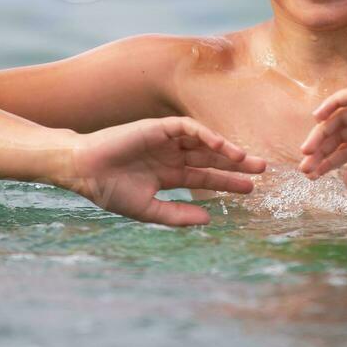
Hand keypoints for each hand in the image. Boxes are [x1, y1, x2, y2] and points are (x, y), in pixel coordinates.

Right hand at [64, 117, 265, 225]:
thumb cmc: (110, 191)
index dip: (227, 182)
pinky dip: (206, 135)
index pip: (204, 177)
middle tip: (262, 170)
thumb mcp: (149, 209)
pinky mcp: (159, 127)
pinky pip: (189, 128)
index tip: (251, 190)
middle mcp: (171, 155)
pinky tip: (221, 146)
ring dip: (226, 150)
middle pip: (211, 159)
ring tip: (247, 160)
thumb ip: (177, 215)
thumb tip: (210, 219)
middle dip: (235, 164)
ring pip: (205, 143)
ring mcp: (166, 140)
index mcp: (168, 174)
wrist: (84, 171)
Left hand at [298, 88, 346, 187]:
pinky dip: (333, 103)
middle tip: (304, 165)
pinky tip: (319, 117)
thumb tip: (343, 181)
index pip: (345, 154)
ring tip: (308, 148)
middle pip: (338, 138)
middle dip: (320, 151)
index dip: (326, 164)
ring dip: (322, 132)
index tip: (310, 175)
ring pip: (339, 119)